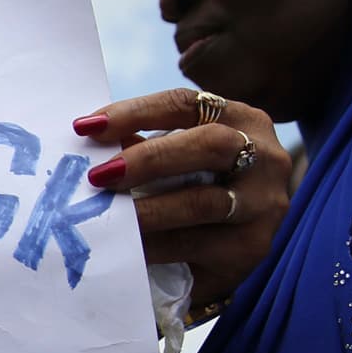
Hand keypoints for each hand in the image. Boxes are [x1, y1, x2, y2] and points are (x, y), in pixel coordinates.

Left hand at [73, 88, 290, 305]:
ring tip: (110, 215)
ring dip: (148, 209)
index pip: (186, 104)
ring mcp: (264, 204)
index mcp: (242, 120)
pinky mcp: (252, 247)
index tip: (86, 128)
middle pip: (209, 144)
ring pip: (203, 202)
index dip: (135, 112)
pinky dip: (153, 246)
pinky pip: (194, 245)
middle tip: (99, 176)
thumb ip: (141, 145)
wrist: (232, 248)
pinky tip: (126, 248)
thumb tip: (86, 139)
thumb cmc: (195, 188)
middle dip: (149, 159)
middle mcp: (265, 157)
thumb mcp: (178, 158)